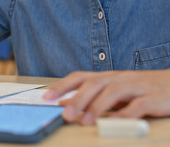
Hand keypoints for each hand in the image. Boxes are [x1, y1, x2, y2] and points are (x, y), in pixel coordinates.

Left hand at [43, 70, 169, 124]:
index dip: (62, 86)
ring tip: (85, 122)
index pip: (80, 77)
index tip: (46, 97)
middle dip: (77, 99)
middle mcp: (119, 79)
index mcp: (107, 77)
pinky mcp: (153, 98)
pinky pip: (138, 105)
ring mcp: (136, 87)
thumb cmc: (140, 89)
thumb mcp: (113, 92)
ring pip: (113, 92)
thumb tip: (64, 104)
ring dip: (96, 107)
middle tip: (65, 115)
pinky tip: (114, 123)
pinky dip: (125, 114)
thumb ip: (91, 97)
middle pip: (94, 84)